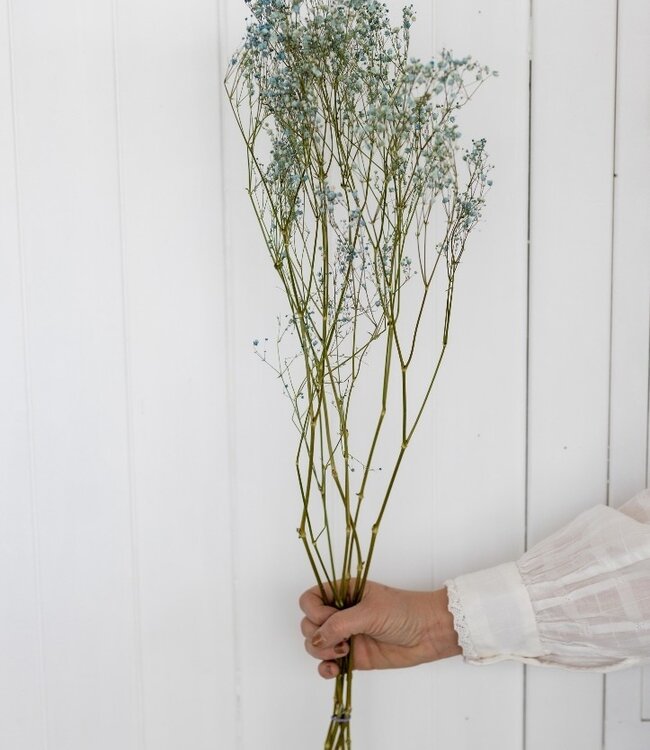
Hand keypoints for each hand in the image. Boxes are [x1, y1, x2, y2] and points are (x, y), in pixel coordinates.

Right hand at [299, 579, 461, 678]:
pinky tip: (334, 670)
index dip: (313, 611)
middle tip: (341, 639)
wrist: (428, 633)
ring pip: (315, 645)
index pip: (310, 599)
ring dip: (321, 652)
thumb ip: (339, 624)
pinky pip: (327, 664)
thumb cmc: (404, 612)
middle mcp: (341, 613)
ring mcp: (346, 635)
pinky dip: (325, 669)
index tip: (330, 618)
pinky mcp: (353, 657)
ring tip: (344, 652)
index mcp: (343, 592)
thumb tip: (314, 639)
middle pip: (308, 623)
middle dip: (317, 634)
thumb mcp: (370, 612)